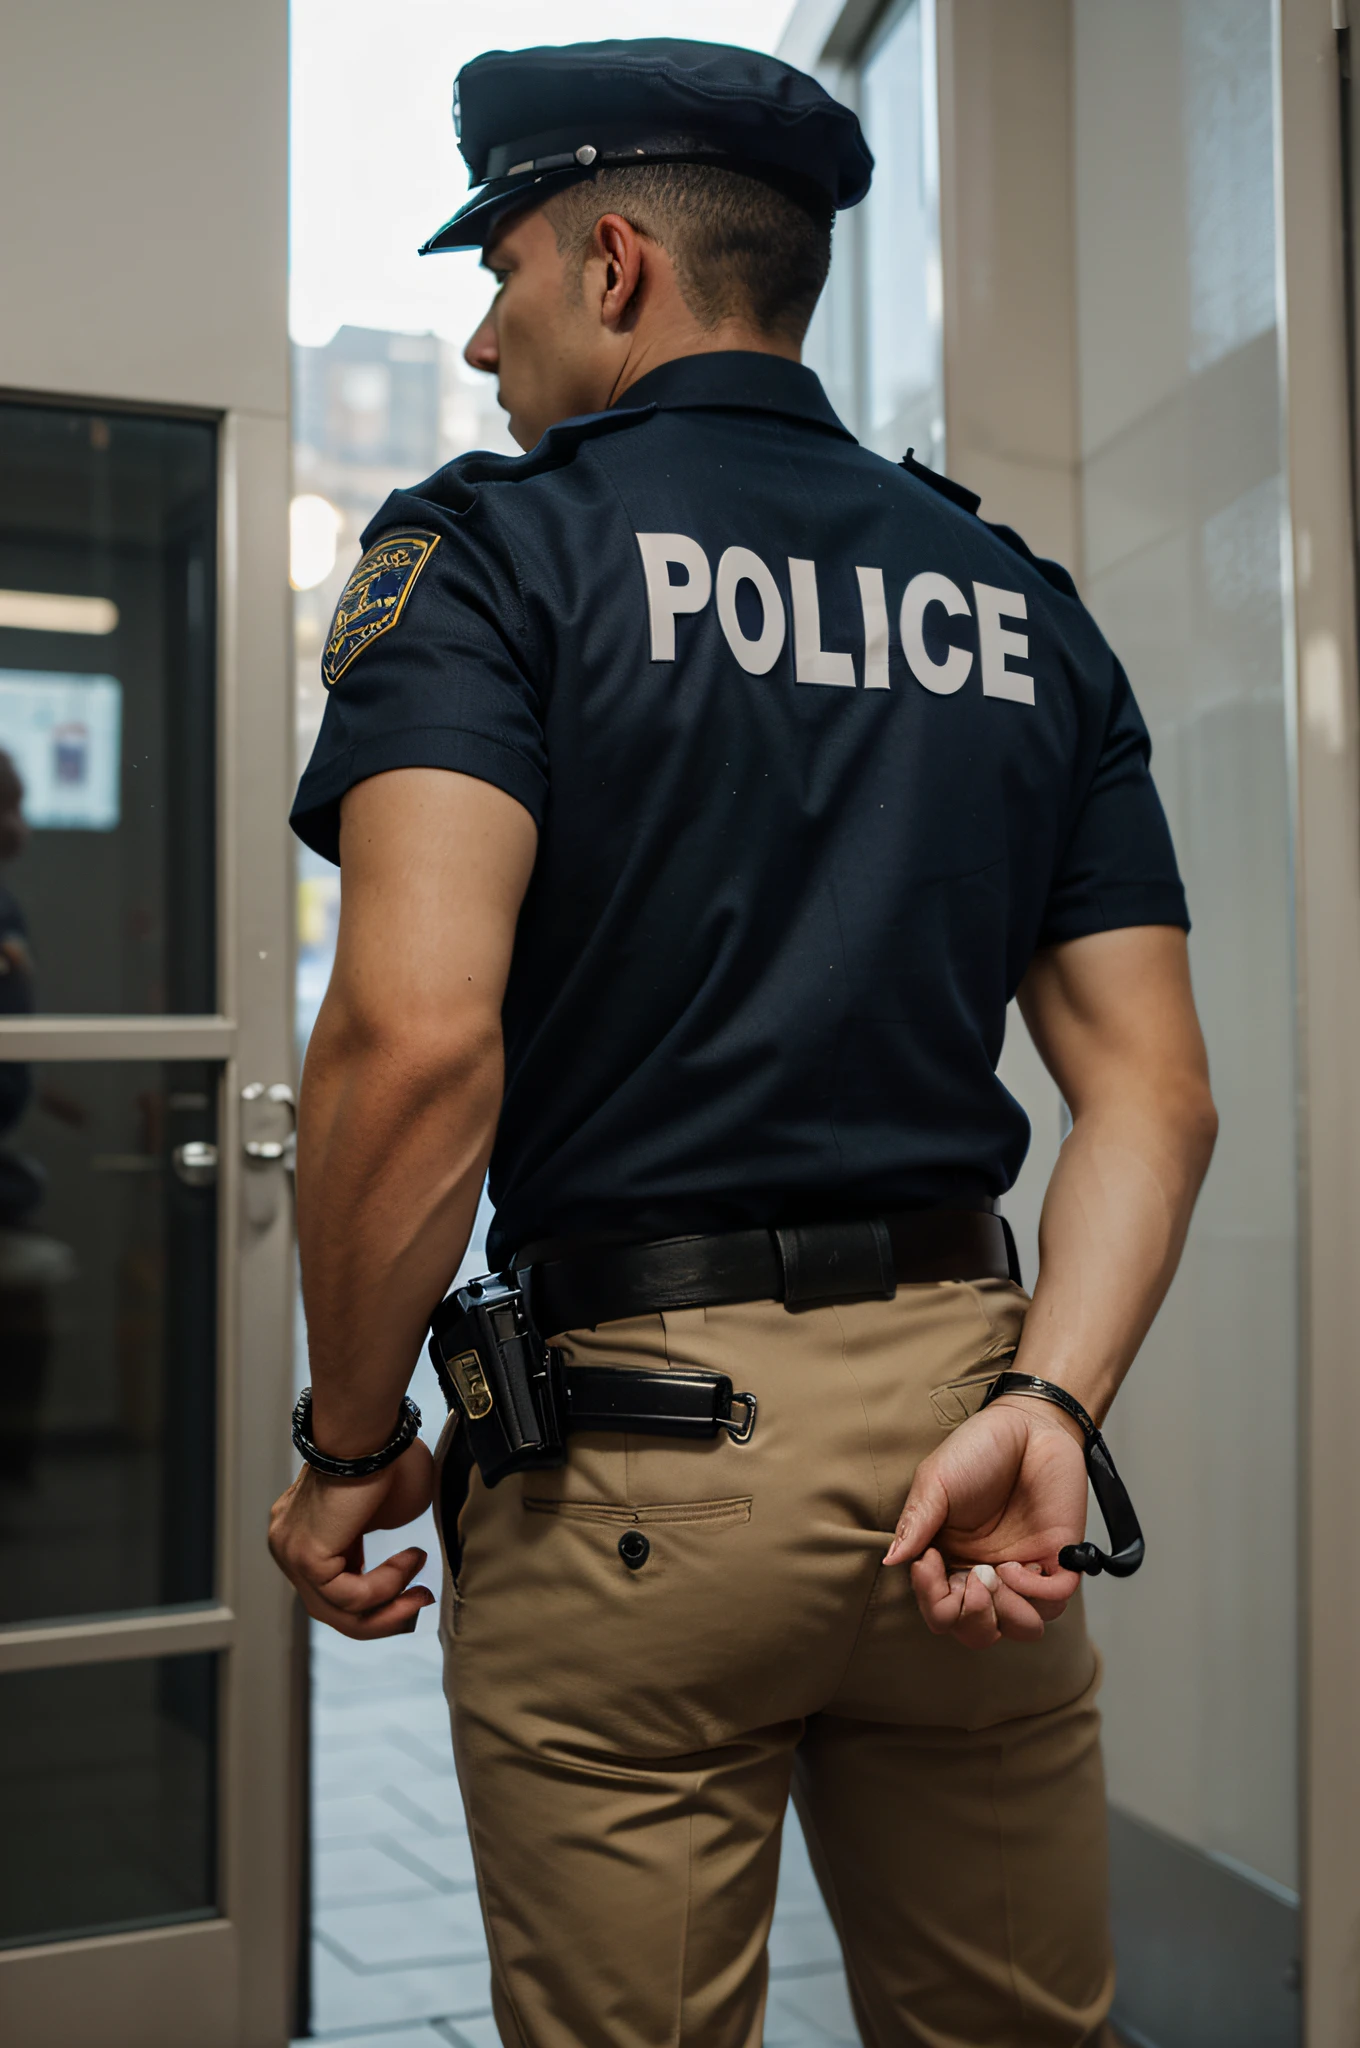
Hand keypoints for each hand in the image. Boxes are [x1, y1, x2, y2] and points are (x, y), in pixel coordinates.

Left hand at [268, 1437, 436, 1638]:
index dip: (378, 1600)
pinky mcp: (306, 1557)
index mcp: (303, 1532)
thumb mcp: (384, 1510)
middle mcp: (288, 1546)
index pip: (332, 1589)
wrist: (368, 1434)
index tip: (415, 1591)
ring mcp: (292, 1553)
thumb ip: (379, 1539)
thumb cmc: (384, 1456)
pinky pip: (350, 1596)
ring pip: (340, 1611)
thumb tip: (400, 1568)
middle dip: (385, 1616)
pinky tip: (410, 1560)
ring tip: (421, 1583)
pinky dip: (386, 1586)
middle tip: (422, 1602)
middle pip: (333, 1610)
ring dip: (391, 1606)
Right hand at [882, 1397, 1086, 1647]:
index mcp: (951, 1560)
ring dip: (1007, 1612)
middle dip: (973, 1620)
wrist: (1028, 1424)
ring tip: (999, 1573)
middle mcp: (987, 1574)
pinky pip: (1054, 1602)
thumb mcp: (936, 1480)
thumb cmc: (977, 1449)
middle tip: (974, 1580)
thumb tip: (891, 1561)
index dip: (933, 1600)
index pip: (939, 1611)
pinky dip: (1036, 1593)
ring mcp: (1025, 1570)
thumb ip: (916, 1522)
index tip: (930, 1561)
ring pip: (1021, 1628)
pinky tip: (1021, 1563)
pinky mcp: (1060, 1561)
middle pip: (978, 1633)